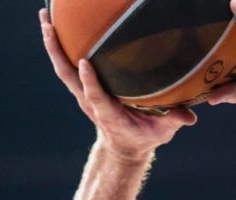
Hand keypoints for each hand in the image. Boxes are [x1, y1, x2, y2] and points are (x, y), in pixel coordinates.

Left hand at [39, 9, 195, 160]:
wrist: (124, 146)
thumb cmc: (144, 136)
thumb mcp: (161, 132)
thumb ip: (173, 121)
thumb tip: (190, 116)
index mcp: (107, 113)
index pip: (95, 96)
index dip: (89, 80)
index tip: (84, 61)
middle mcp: (90, 101)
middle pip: (67, 75)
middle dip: (56, 50)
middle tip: (48, 23)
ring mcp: (83, 93)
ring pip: (63, 67)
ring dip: (52, 42)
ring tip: (45, 15)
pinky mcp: (83, 87)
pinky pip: (67, 65)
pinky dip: (60, 45)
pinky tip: (57, 24)